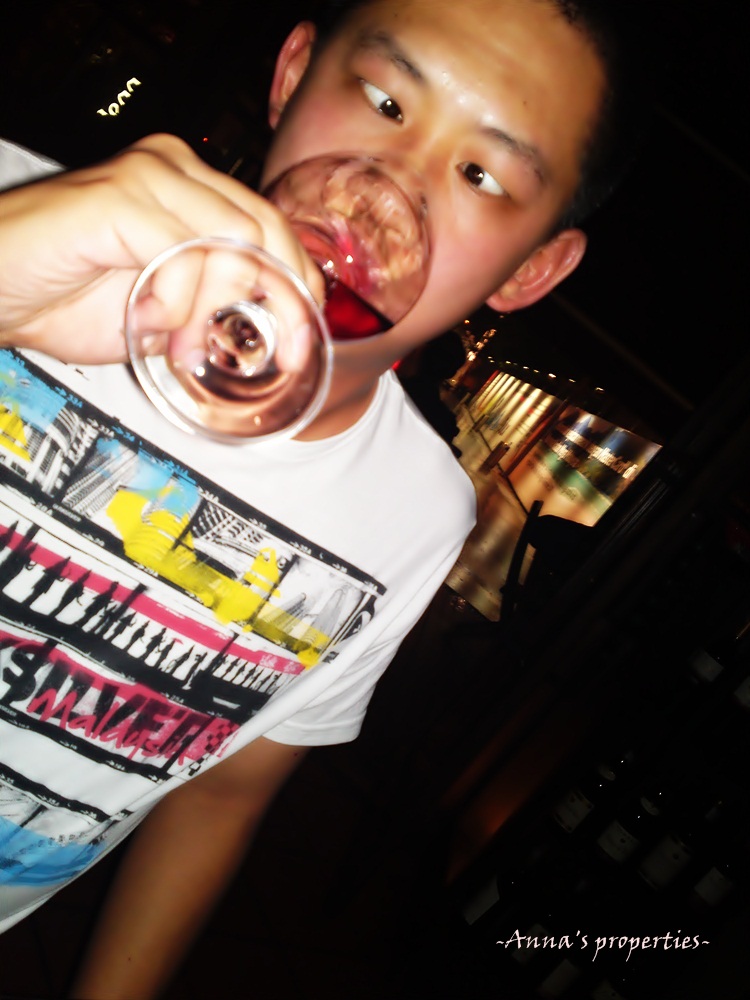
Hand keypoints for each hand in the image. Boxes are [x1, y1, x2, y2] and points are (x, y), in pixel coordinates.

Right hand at [0, 134, 323, 364]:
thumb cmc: (66, 298)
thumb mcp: (165, 312)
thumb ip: (214, 306)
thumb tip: (271, 328)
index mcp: (192, 189)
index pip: (272, 227)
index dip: (299, 285)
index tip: (306, 340)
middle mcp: (175, 169)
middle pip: (264, 229)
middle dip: (276, 302)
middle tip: (269, 354)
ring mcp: (146, 176)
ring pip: (229, 241)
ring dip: (212, 310)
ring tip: (181, 347)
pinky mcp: (118, 198)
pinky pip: (180, 253)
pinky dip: (174, 302)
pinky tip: (147, 323)